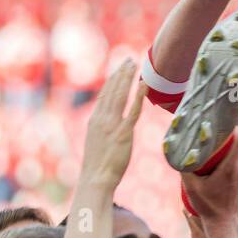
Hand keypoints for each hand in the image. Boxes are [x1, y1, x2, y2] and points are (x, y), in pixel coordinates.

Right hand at [79, 59, 146, 188]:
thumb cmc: (98, 167)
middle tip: (128, 59)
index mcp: (95, 120)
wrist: (96, 179)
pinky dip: (138, 96)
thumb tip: (111, 129)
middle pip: (112, 90)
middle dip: (120, 73)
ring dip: (127, 78)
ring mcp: (112, 125)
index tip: (119, 68)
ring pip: (120, 95)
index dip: (112, 80)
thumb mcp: (98, 144)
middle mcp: (101, 119)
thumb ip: (104, 132)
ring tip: (134, 64)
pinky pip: (132, 110)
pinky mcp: (123, 133)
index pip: (104, 95)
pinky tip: (143, 84)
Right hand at [181, 129, 237, 220]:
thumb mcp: (191, 186)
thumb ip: (184, 168)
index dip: (233, 127)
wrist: (223, 223)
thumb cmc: (207, 206)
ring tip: (216, 138)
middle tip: (214, 126)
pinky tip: (220, 154)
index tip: (222, 119)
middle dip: (228, 133)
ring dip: (230, 144)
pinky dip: (231, 154)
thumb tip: (175, 153)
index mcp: (230, 167)